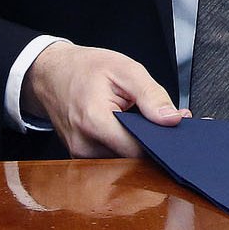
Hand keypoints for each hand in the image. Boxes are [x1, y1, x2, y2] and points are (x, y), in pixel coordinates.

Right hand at [23, 41, 186, 158]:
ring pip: (123, 161)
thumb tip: (172, 119)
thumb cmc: (85, 68)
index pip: (138, 149)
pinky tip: (133, 131)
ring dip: (140, 147)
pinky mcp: (81, 156)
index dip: (162, 142)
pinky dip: (126, 146)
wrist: (50, 74)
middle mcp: (84, 145)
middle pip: (131, 159)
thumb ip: (151, 95)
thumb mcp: (125, 69)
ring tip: (147, 124)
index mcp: (94, 120)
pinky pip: (111, 157)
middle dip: (154, 145)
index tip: (178, 131)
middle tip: (167, 126)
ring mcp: (80, 154)